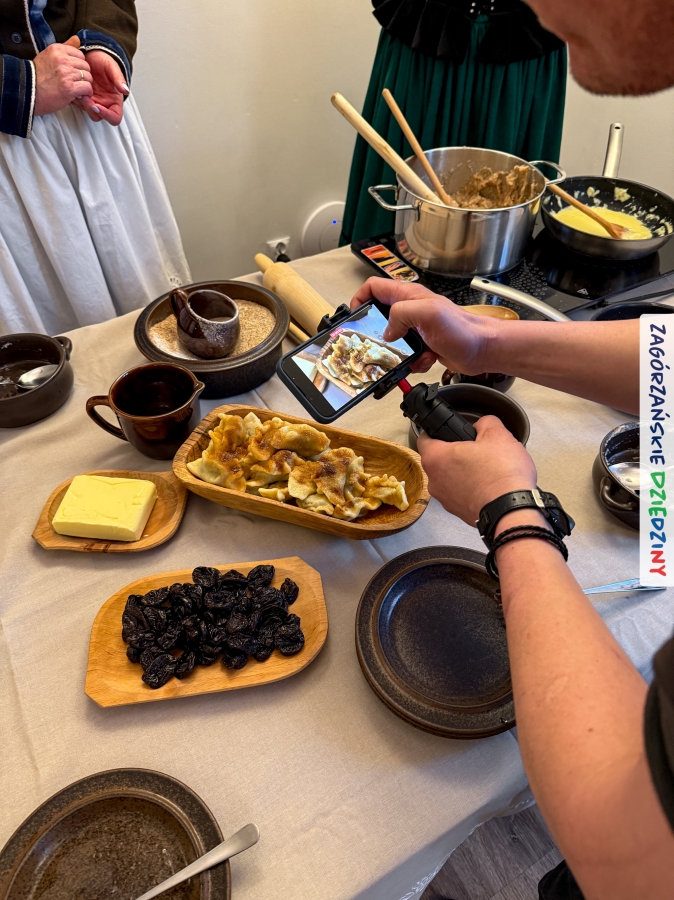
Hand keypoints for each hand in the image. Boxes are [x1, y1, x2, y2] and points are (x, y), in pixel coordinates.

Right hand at [34, 36, 92, 116]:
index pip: (80, 54)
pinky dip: (86, 92)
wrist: (28, 92)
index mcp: (57, 50)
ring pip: (88, 76)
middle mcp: (62, 59)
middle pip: (85, 65)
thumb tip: (77, 39)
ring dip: (85, 84)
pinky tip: (80, 94)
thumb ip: (65, 47)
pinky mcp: (69, 87)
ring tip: (77, 88)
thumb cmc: (38, 76)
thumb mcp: (48, 55)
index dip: (79, 64)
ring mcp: (66, 73)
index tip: (75, 71)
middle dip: (84, 74)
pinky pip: (87, 87)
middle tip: (77, 81)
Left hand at [71, 49, 128, 124]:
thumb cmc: (102, 60)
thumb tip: (125, 90)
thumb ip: (119, 78)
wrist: (90, 52)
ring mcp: (92, 100)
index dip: (106, 115)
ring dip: (81, 103)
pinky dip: (75, 98)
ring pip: (86, 110)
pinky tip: (74, 87)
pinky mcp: (83, 96)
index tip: (97, 106)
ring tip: (78, 90)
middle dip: (90, 108)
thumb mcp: (112, 66)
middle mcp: (104, 103)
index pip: (114, 117)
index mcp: (114, 100)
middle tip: (84, 96)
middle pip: (98, 116)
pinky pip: (78, 103)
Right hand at [350, 277, 499, 375]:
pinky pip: (407, 357)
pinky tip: (425, 359)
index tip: (355, 315)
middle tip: (377, 344)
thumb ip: (400, 314)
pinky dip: (413, 362)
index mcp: (409, 297)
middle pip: (380, 317)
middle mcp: (411, 311)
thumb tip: (387, 329)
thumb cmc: (463, 329)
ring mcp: (416, 329)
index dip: (360, 298)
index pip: (374, 287)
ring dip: (397, 353)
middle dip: (377, 334)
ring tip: (409, 354)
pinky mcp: (423, 346)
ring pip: (392, 342)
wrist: (483, 350)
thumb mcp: (427, 313)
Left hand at [417, 416, 536, 524]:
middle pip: (439, 460)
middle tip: (475, 449)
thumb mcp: (498, 434)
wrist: (512, 510)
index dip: (435, 430)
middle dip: (455, 453)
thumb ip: (485, 423)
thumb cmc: (501, 476)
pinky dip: (471, 488)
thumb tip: (483, 425)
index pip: (424, 438)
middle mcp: (435, 481)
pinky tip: (488, 484)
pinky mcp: (458, 511)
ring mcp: (445, 499)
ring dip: (463, 472)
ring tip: (485, 468)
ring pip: (450, 478)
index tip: (443, 430)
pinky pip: (460, 494)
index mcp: (436, 458)